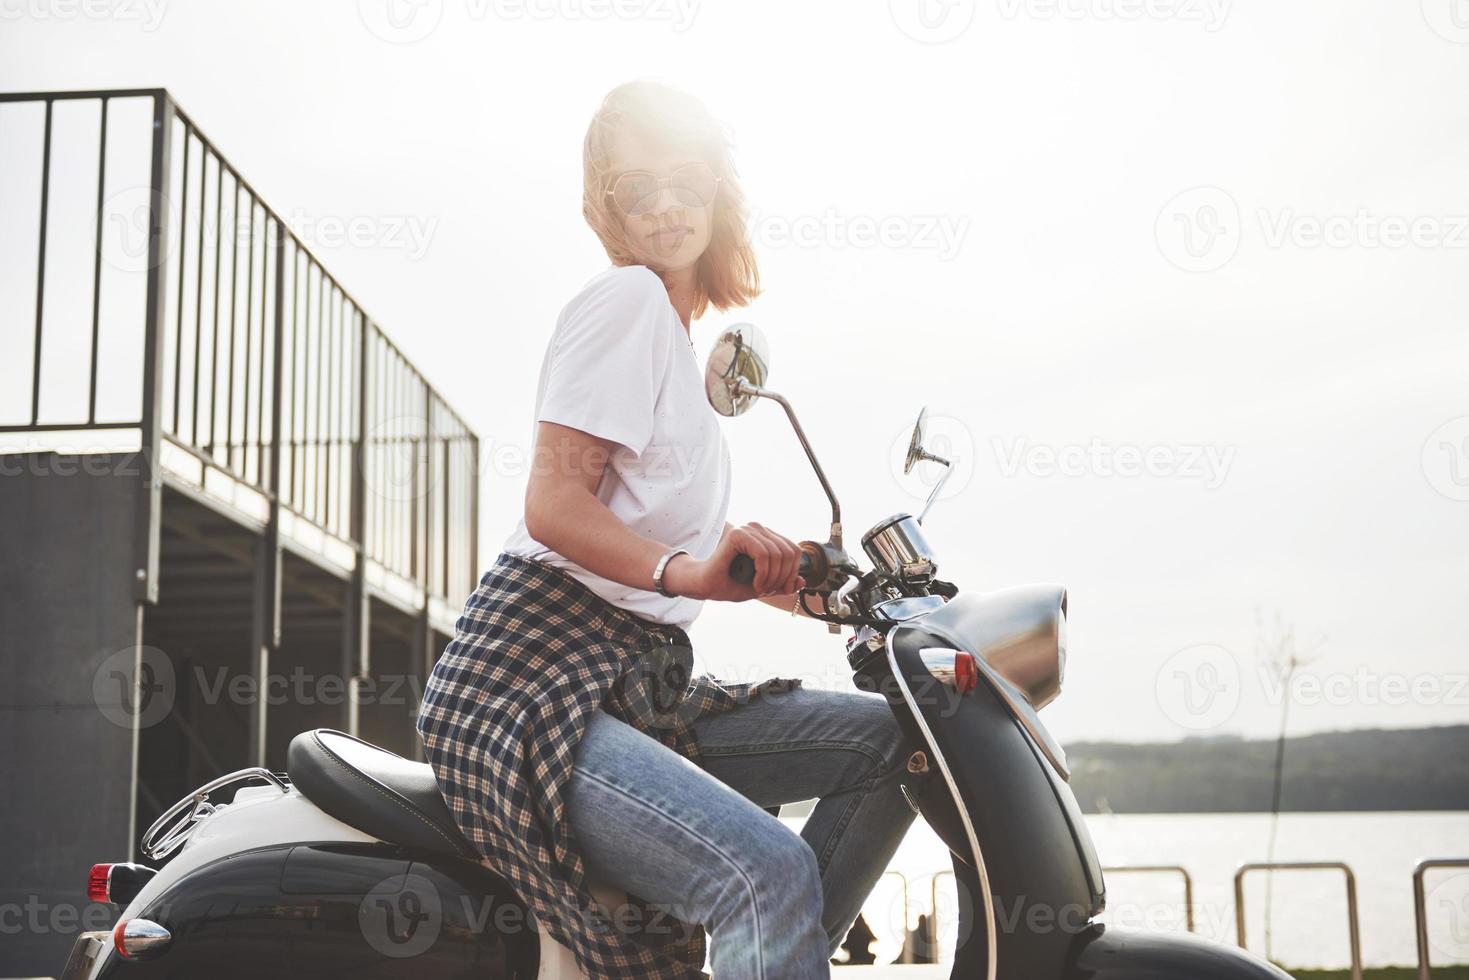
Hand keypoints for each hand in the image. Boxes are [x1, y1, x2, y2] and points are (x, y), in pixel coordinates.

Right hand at [663, 522, 805, 601]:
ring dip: (772, 578)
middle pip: (789, 552)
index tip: (780, 589)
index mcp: (766, 537)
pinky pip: (764, 554)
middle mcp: (759, 529)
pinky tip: (755, 584)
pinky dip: (763, 573)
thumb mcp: (765, 586)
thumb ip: (783, 583)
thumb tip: (802, 582)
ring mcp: (748, 529)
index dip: (792, 573)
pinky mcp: (739, 534)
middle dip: (783, 577)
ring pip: (778, 554)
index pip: (794, 550)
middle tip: (768, 591)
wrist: (706, 585)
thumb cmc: (733, 583)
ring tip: (760, 589)